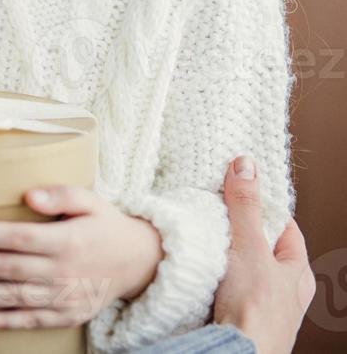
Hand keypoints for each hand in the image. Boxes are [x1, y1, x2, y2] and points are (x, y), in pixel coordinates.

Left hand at [0, 185, 162, 328]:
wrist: (140, 264)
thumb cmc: (106, 225)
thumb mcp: (91, 201)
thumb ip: (60, 195)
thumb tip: (27, 196)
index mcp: (65, 241)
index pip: (15, 237)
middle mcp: (61, 272)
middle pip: (4, 268)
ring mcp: (63, 298)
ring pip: (10, 297)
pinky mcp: (65, 315)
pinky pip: (28, 320)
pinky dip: (1, 321)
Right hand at [212, 156, 312, 353]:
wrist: (238, 353)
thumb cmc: (255, 310)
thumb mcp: (249, 247)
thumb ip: (245, 207)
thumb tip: (245, 165)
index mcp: (298, 273)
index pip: (284, 228)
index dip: (262, 207)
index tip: (240, 190)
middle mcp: (286, 292)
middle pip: (262, 249)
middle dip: (238, 232)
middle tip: (215, 215)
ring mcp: (264, 308)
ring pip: (244, 271)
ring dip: (225, 258)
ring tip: (203, 243)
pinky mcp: (241, 320)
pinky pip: (228, 290)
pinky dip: (216, 279)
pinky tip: (201, 274)